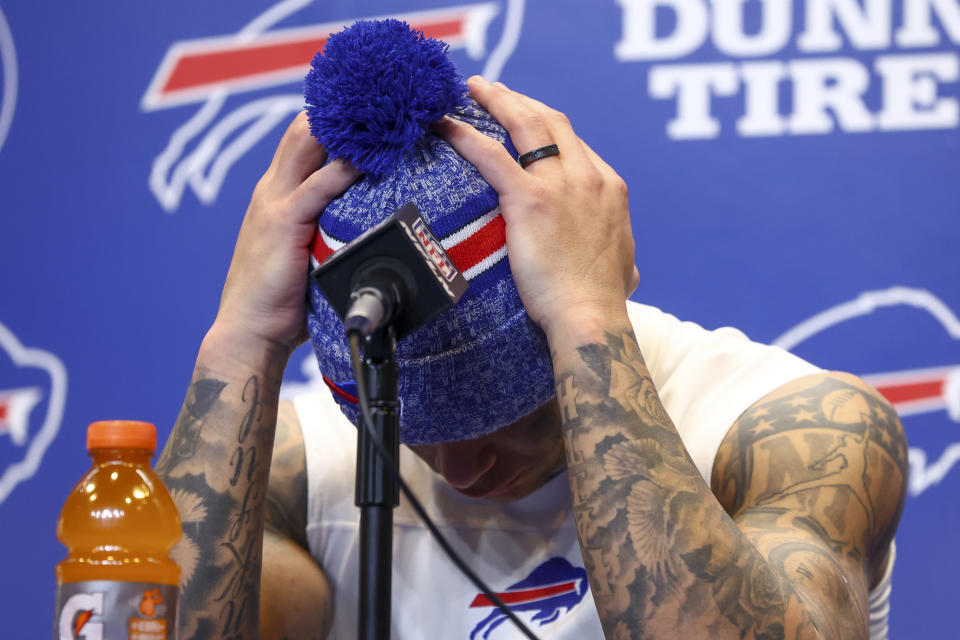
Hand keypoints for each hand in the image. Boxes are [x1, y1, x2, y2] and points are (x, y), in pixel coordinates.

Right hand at [211, 112, 358, 364]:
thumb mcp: (308, 255)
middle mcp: (272, 189)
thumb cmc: (284, 302)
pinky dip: (343, 168)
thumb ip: (329, 233)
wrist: (249, 331)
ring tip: (382, 114)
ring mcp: (274, 202)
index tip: (368, 109)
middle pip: (305, 130)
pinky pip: (317, 185)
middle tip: (383, 101)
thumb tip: (369, 230)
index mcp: (277, 195)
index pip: (304, 141)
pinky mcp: (283, 222)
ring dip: (344, 127)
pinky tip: (369, 159)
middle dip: (341, 111)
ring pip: (306, 143)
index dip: (334, 121)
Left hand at [437, 77, 637, 341]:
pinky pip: (491, 155)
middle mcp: (587, 177)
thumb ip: (620, 257)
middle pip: (551, 122)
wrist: (590, 317)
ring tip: (474, 88)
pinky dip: (465, 135)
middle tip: (494, 92)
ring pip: (525, 123)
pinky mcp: (530, 199)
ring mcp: (560, 184)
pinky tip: (445, 124)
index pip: (574, 145)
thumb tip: (626, 271)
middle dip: (521, 102)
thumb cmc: (602, 302)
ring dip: (498, 100)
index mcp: (609, 189)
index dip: (546, 127)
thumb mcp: (624, 269)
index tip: (525, 123)